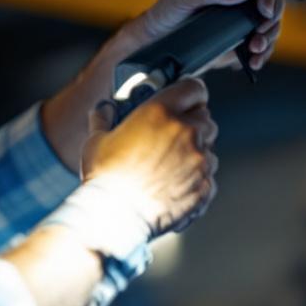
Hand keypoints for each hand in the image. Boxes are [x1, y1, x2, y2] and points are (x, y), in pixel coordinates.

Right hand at [80, 78, 218, 235]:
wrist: (116, 217)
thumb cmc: (105, 178)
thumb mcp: (96, 140)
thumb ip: (103, 118)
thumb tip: (104, 108)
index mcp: (160, 113)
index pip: (193, 88)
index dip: (190, 92)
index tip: (186, 99)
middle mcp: (185, 132)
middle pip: (205, 117)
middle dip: (193, 123)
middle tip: (174, 134)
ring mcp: (199, 161)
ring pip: (209, 148)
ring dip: (196, 152)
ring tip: (171, 165)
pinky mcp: (204, 186)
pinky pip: (209, 176)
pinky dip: (197, 179)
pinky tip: (175, 185)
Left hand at [123, 0, 284, 71]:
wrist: (162, 33)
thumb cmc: (170, 6)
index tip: (265, 9)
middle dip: (273, 11)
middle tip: (263, 30)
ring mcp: (244, 0)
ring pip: (271, 12)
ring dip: (270, 32)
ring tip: (255, 48)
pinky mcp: (245, 20)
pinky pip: (263, 31)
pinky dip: (264, 47)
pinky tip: (254, 59)